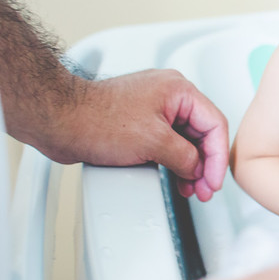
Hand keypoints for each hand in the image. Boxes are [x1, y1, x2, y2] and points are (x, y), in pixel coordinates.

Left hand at [56, 69, 228, 200]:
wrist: (59, 122)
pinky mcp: (140, 122)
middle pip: (202, 133)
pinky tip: (176, 178)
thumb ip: (185, 157)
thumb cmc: (96, 120)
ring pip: (186, 140)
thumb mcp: (154, 142)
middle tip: (205, 189)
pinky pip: (168, 143)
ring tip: (191, 189)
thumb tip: (197, 168)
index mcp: (178, 90)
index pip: (215, 124)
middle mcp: (169, 96)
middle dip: (205, 165)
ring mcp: (153, 108)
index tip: (214, 181)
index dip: (219, 157)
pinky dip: (174, 162)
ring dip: (191, 166)